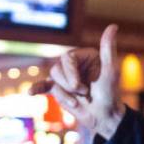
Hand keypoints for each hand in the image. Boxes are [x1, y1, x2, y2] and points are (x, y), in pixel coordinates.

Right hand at [43, 24, 124, 139]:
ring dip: (64, 95)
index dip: (71, 74)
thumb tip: (113, 26)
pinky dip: (36, 88)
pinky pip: (44, 86)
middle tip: (84, 94)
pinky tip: (30, 92)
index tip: (83, 88)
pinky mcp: (59, 89)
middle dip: (68, 86)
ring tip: (78, 101)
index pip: (66, 58)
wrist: (104, 117)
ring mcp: (65, 77)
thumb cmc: (110, 94)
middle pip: (56, 69)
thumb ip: (108, 48)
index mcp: (84, 56)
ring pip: (52, 80)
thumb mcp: (111, 70)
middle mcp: (74, 64)